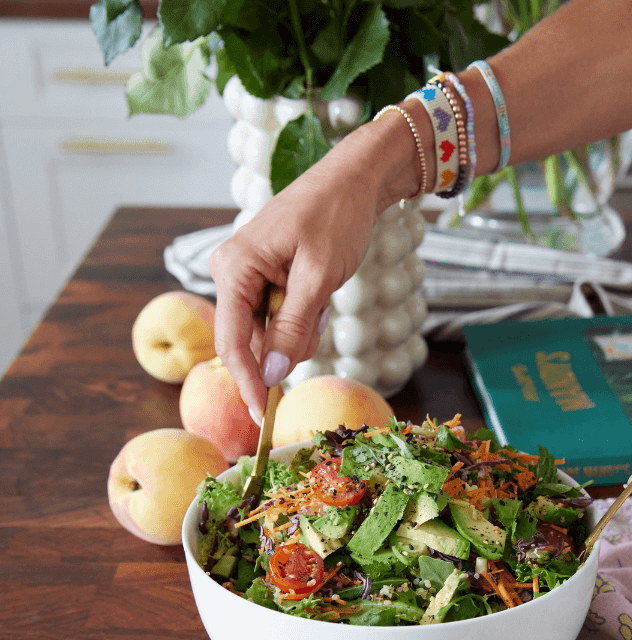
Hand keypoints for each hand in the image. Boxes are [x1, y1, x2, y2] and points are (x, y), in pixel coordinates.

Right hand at [209, 121, 413, 418]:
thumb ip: (293, 325)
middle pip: (251, 340)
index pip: (232, 342)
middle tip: (319, 314)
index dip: (248, 382)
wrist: (352, 182)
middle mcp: (230, 272)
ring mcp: (244, 276)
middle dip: (287, 344)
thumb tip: (273, 373)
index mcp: (234, 267)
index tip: (263, 416)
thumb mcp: (320, 276)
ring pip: (267, 333)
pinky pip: (277, 318)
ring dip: (299, 330)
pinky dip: (301, 319)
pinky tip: (317, 294)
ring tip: (321, 294)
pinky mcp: (261, 279)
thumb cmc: (336, 217)